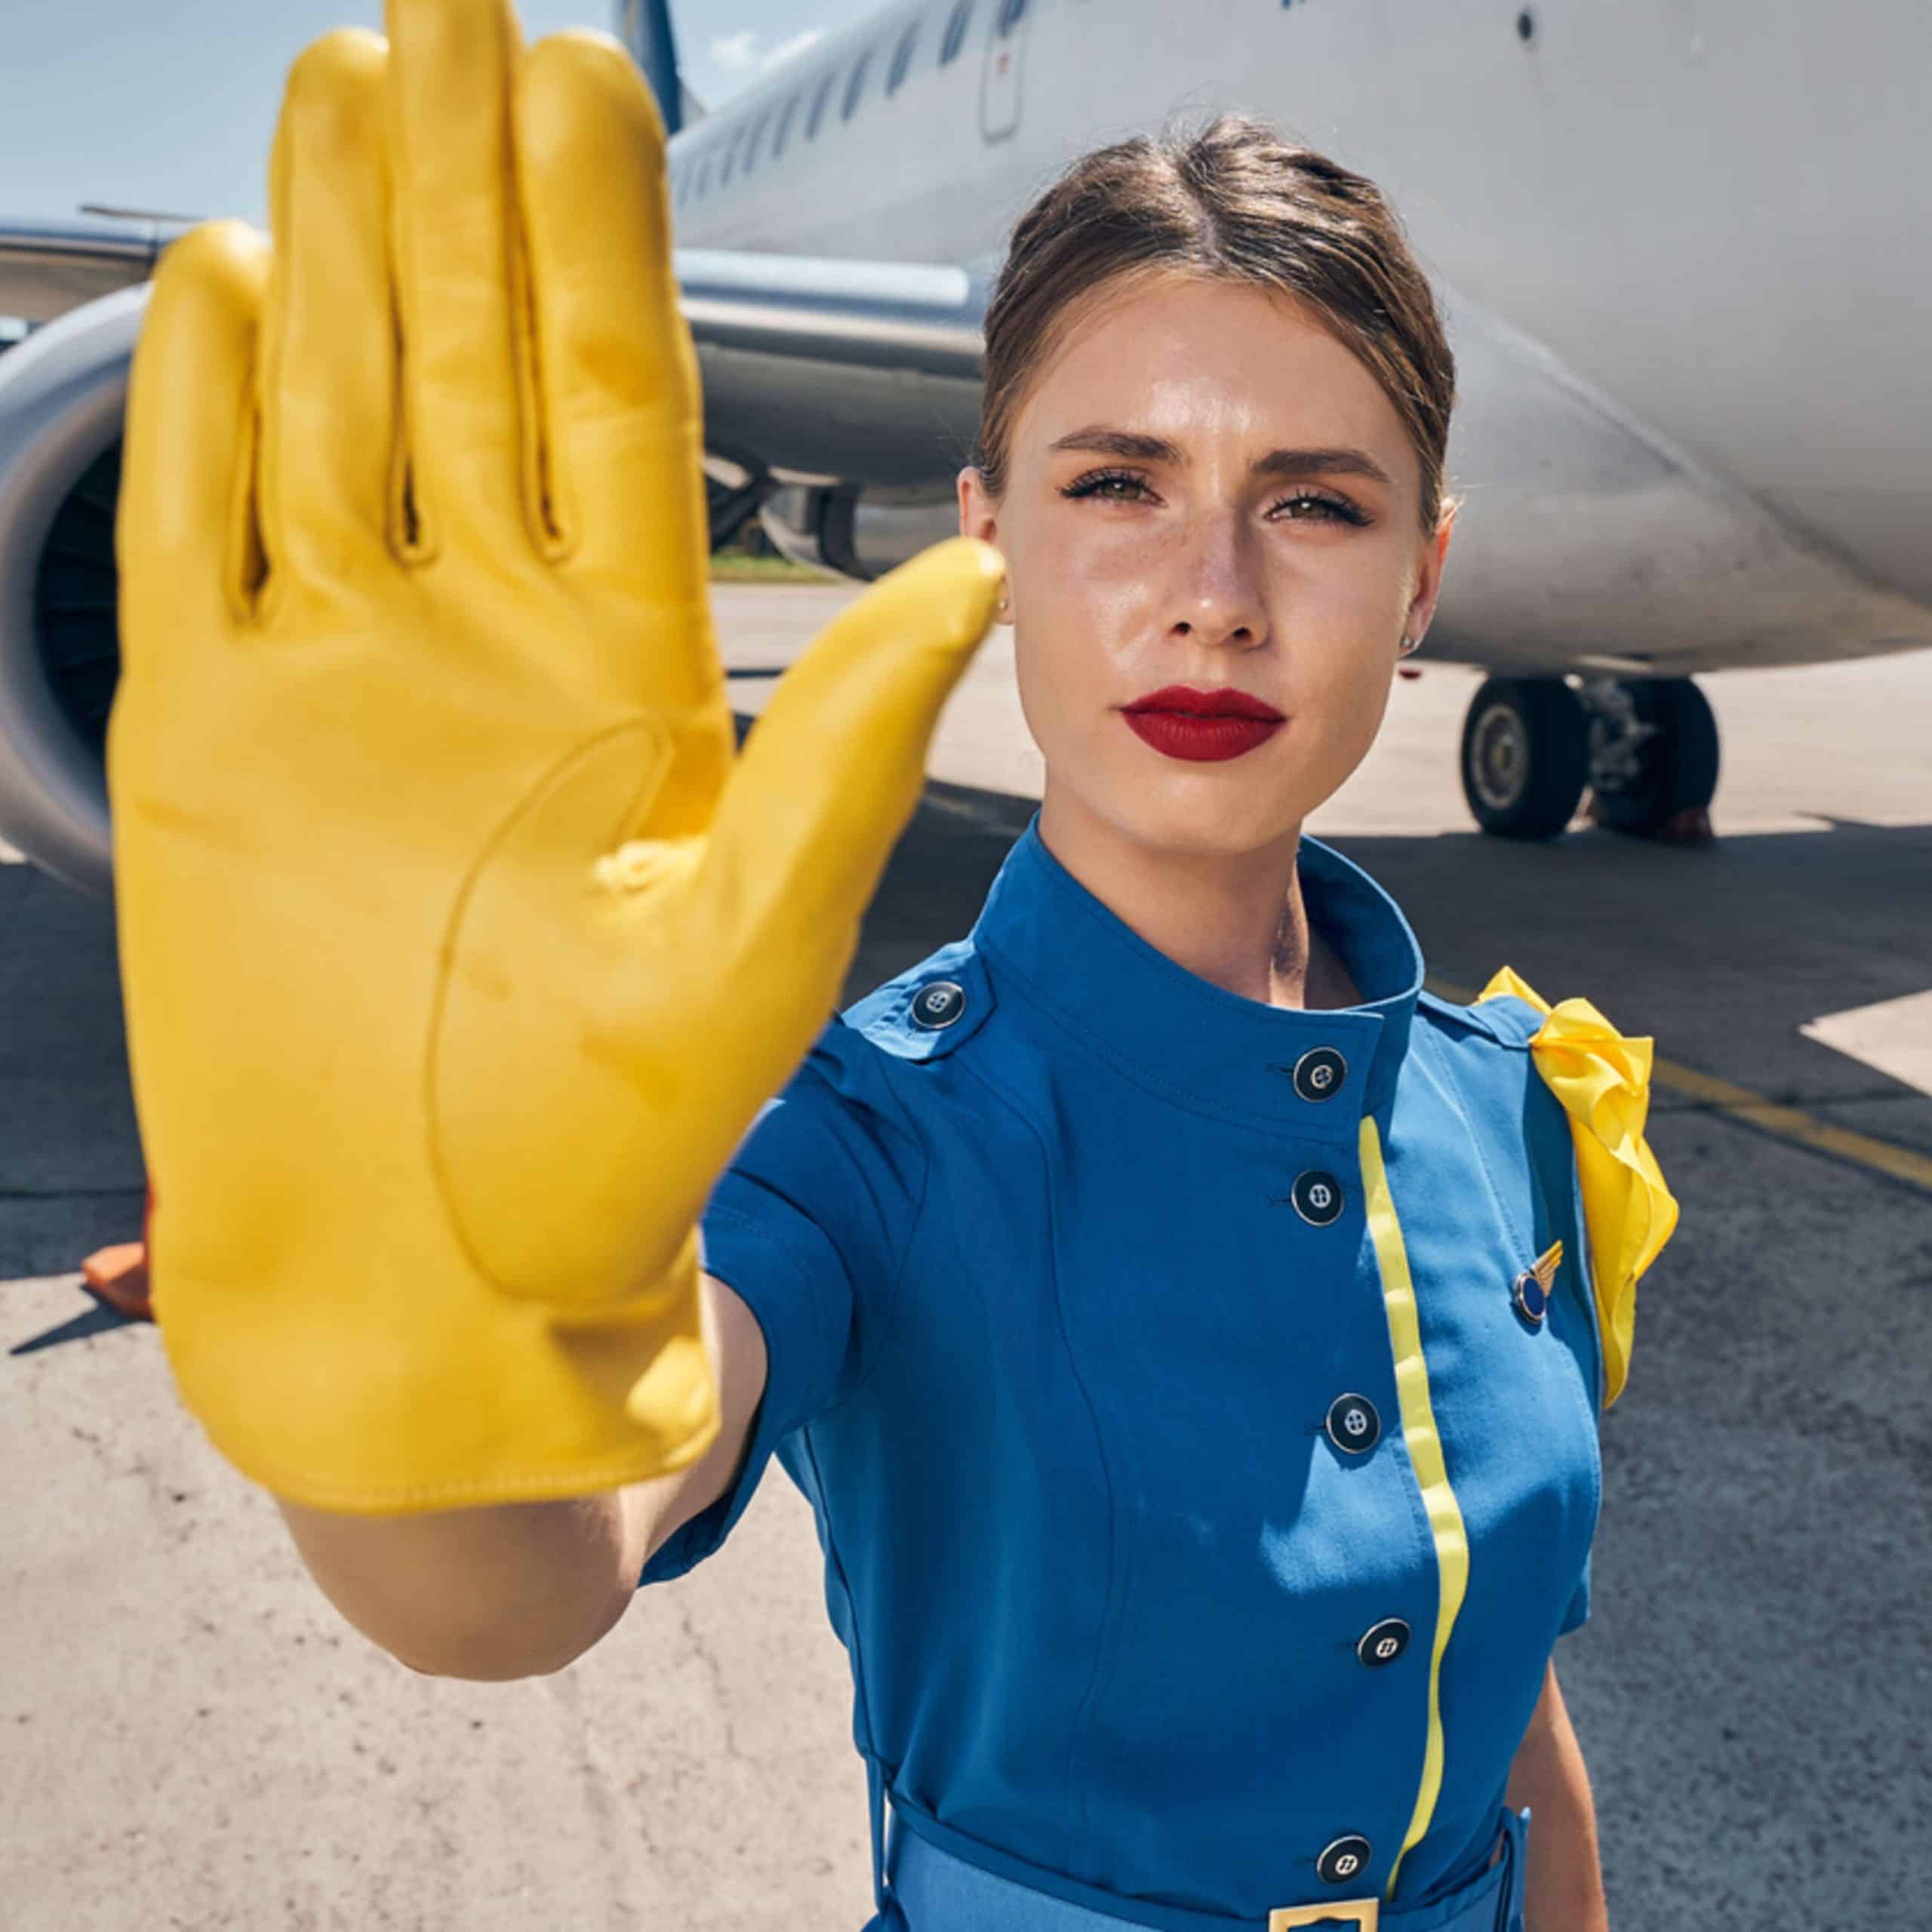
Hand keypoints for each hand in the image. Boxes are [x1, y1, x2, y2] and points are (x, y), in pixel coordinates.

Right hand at [109, 0, 1002, 1513]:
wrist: (434, 1277)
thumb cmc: (606, 1151)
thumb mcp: (752, 939)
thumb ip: (847, 750)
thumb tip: (979, 576)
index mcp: (625, 667)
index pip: (610, 399)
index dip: (595, 236)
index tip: (593, 70)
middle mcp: (487, 642)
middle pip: (466, 356)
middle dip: (458, 176)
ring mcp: (345, 678)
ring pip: (333, 407)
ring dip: (338, 245)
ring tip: (345, 79)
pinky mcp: (215, 742)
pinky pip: (198, 534)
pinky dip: (202, 412)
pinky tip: (223, 281)